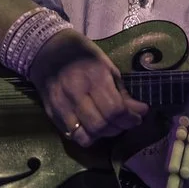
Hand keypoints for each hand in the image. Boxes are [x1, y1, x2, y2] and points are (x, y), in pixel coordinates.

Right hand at [28, 29, 149, 147]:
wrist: (48, 50)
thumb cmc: (83, 55)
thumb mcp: (107, 66)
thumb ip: (122, 91)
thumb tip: (140, 111)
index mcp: (94, 78)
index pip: (114, 109)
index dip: (130, 118)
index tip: (139, 116)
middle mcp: (76, 94)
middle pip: (101, 125)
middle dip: (119, 127)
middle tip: (127, 122)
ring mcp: (61, 106)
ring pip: (86, 135)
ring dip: (104, 134)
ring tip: (112, 126)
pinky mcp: (52, 114)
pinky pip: (72, 135)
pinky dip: (87, 136)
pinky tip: (94, 128)